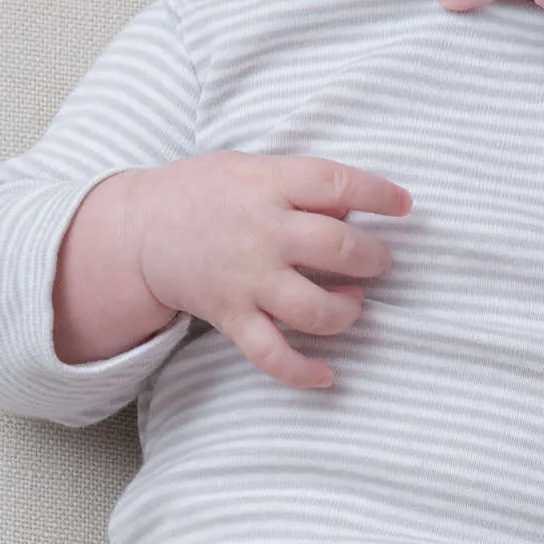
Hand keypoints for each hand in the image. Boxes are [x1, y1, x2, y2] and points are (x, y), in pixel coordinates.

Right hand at [134, 151, 411, 388]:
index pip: (337, 184)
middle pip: (338, 248)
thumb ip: (299, 185)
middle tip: (377, 261)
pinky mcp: (232, 316)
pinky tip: (326, 375)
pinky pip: (271, 354)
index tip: (404, 205)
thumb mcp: (251, 168)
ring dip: (348, 311)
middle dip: (373, 258)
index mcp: (267, 185)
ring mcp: (247, 278)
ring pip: (315, 308)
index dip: (379, 194)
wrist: (140, 230)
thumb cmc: (205, 193)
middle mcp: (261, 232)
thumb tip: (354, 211)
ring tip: (352, 302)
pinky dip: (301, 371)